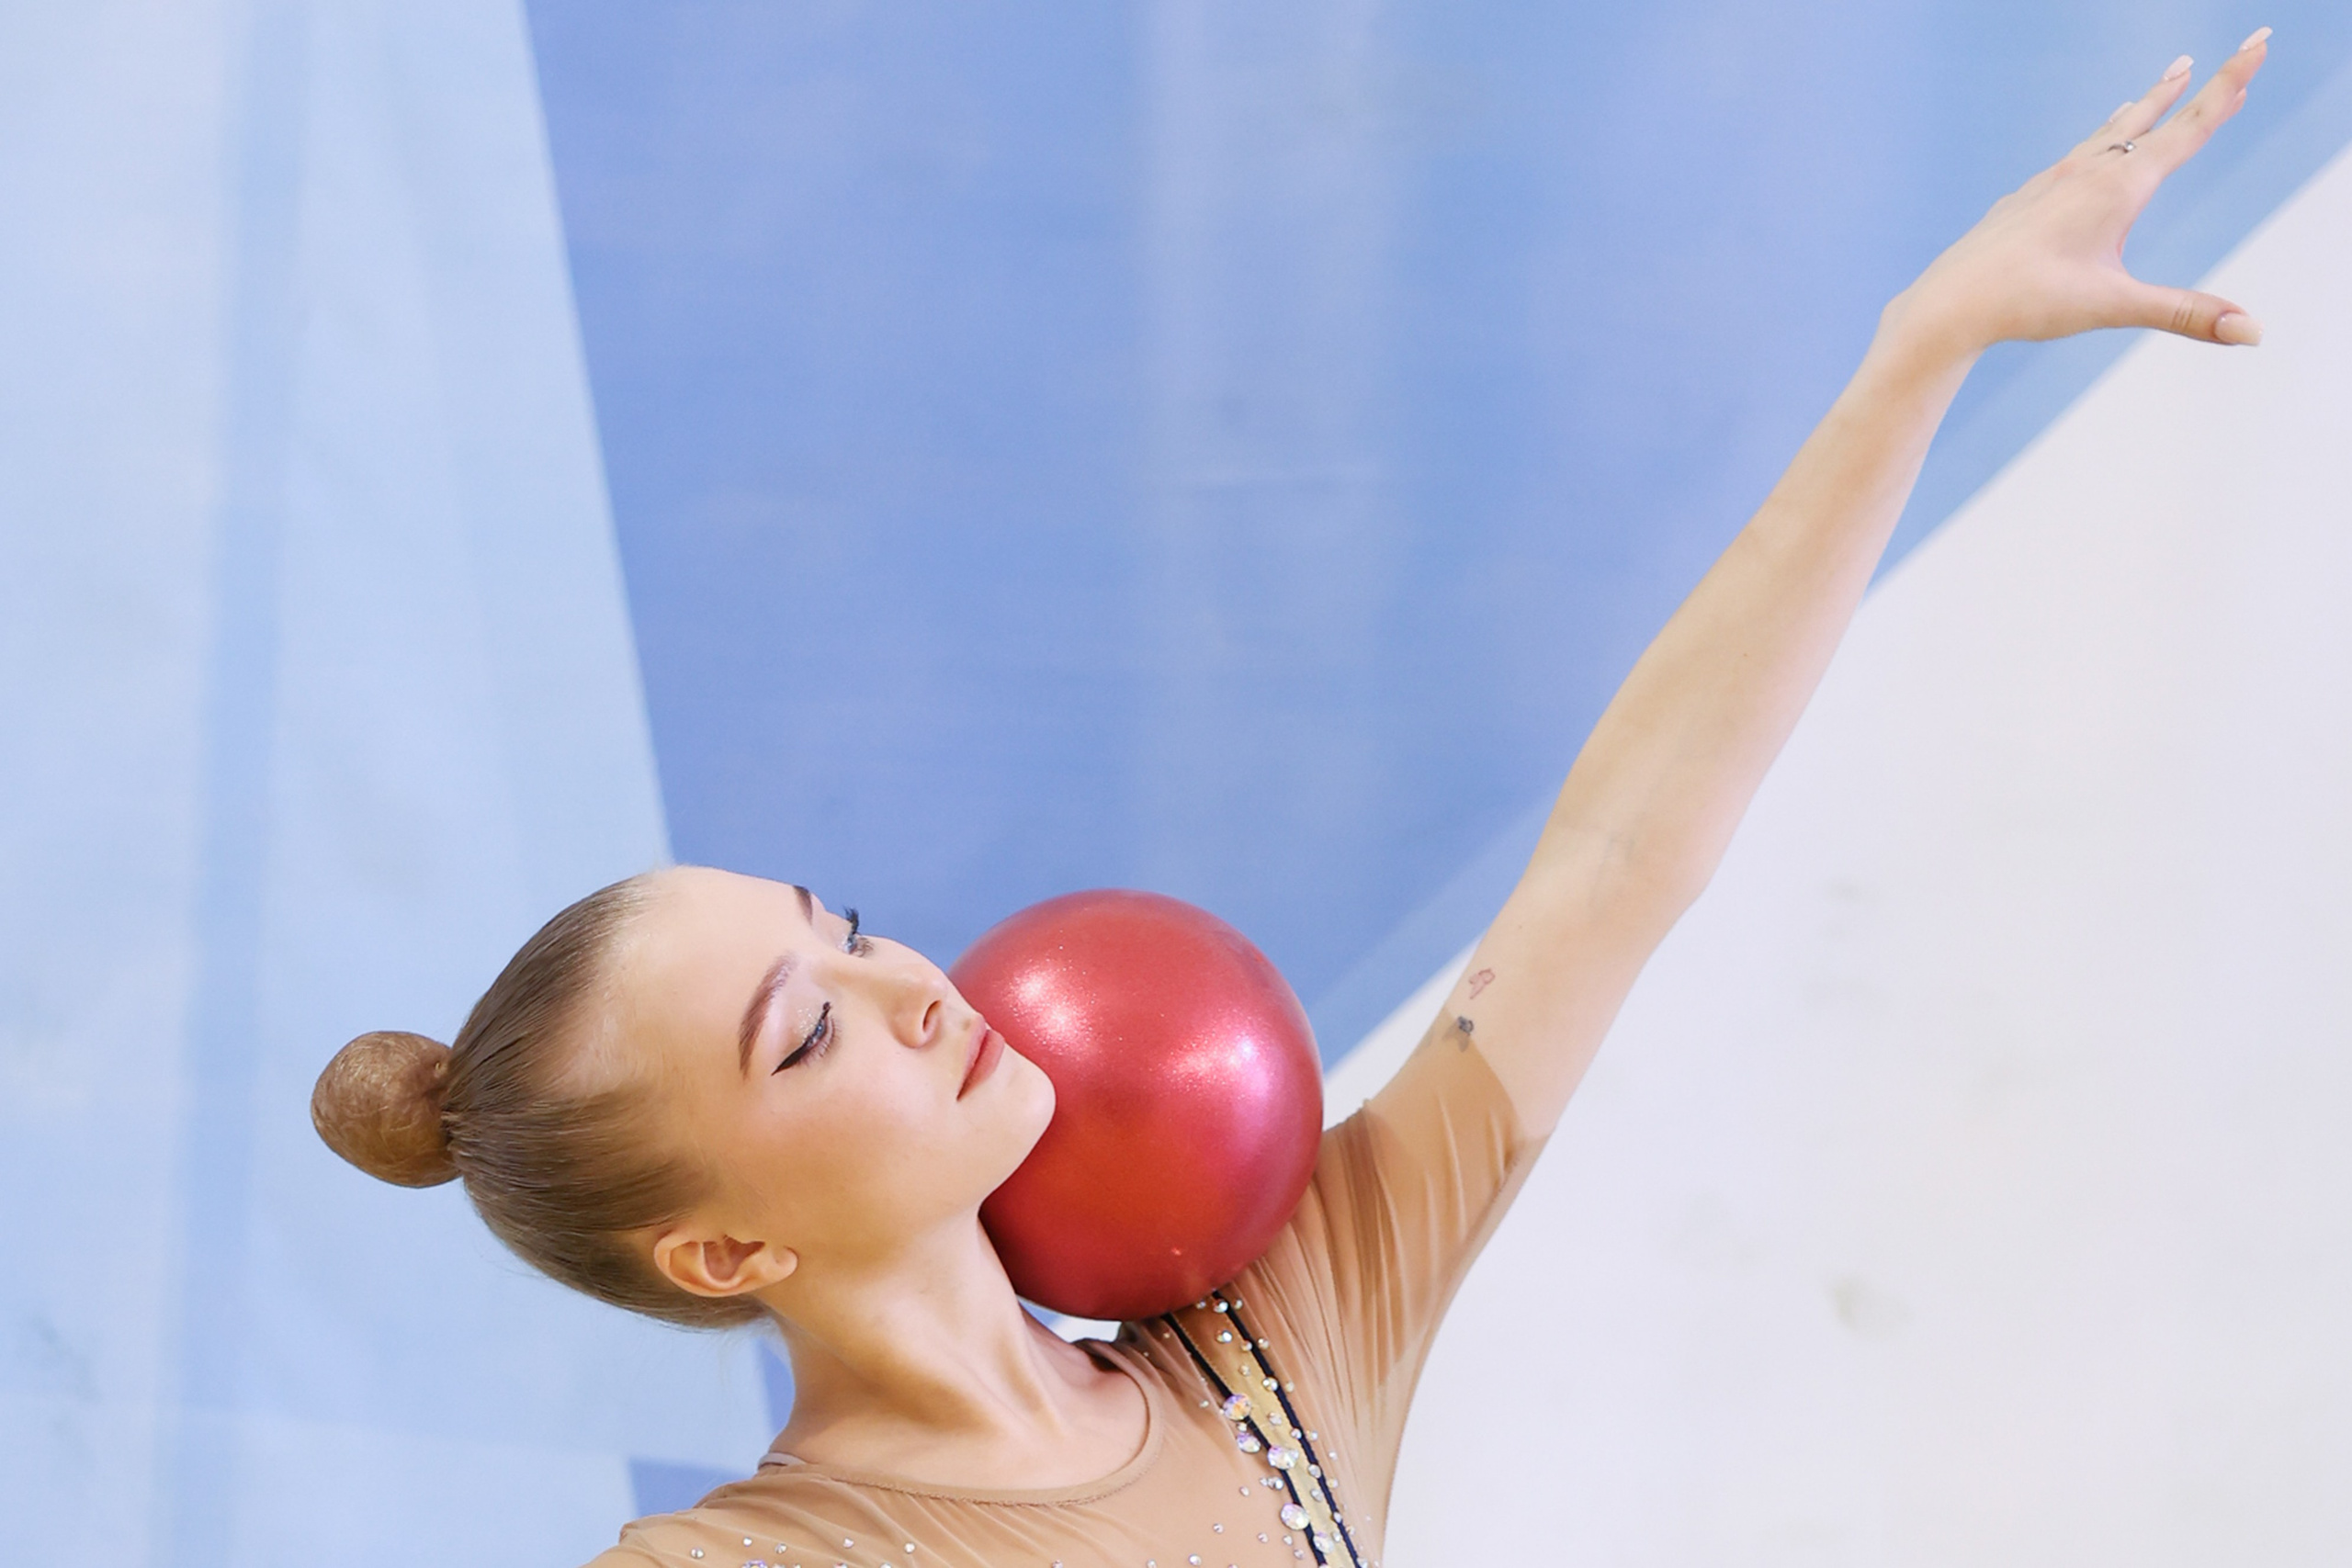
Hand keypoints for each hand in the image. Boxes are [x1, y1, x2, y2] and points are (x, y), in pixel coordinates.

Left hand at [1886, 28, 2271, 360]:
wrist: (1950, 302)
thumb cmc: (2028, 301)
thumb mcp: (2115, 307)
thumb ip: (2185, 314)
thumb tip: (2253, 332)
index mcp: (2118, 186)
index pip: (2189, 127)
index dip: (2229, 85)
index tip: (2258, 42)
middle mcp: (2087, 171)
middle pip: (2152, 118)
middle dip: (2195, 87)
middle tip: (2228, 53)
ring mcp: (2052, 181)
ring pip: (2109, 131)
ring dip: (2145, 106)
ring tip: (2163, 84)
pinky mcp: (2026, 198)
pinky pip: (2073, 156)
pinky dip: (2099, 138)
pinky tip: (2091, 148)